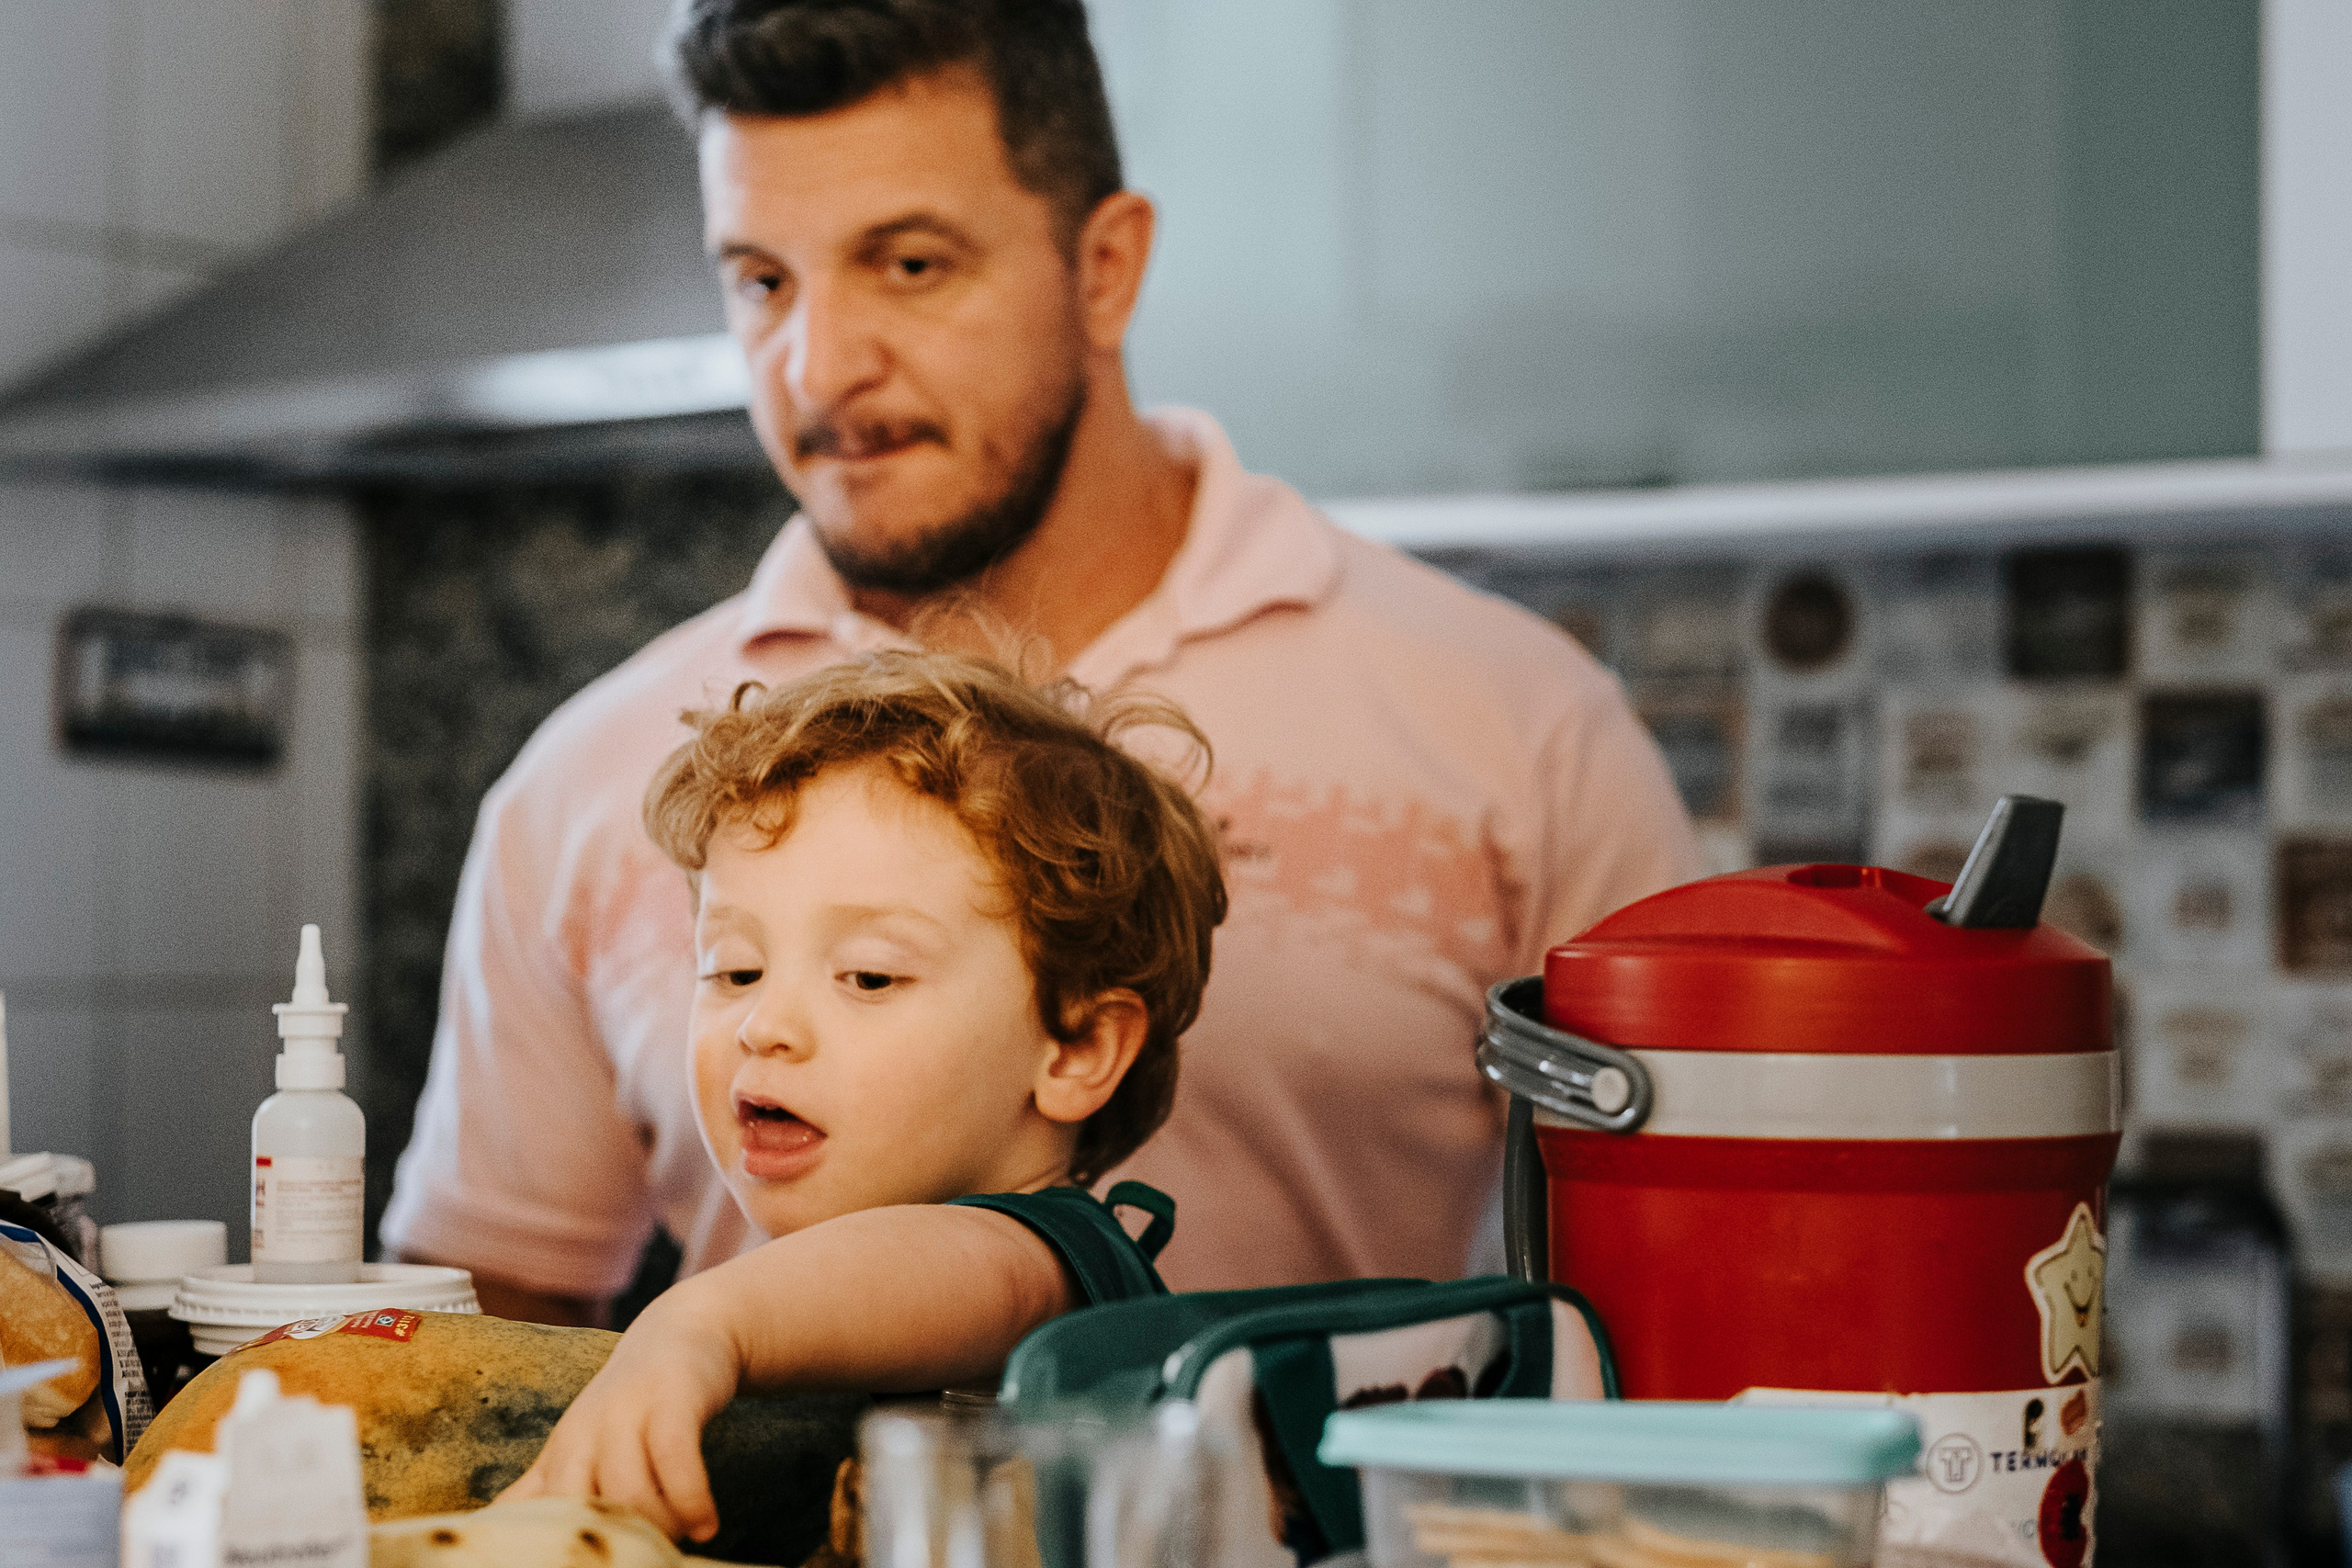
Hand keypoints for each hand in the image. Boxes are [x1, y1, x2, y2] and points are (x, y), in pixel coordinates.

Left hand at [498, 1286, 741, 1541]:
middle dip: (605, 1546)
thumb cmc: (630, 1407)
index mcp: (557, 1456)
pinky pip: (675, 1459)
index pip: (525, 1517)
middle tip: (637, 1557)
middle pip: (572, 1509)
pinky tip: (706, 1526)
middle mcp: (582, 1435)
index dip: (538, 1551)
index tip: (571, 1562)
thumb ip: (543, 1493)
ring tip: (679, 1540)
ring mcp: (626, 1413)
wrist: (679, 1334)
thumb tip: (490, 1531)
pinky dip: (691, 1501)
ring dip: (658, 1528)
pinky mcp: (671, 1399)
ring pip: (627, 1491)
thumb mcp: (582, 1450)